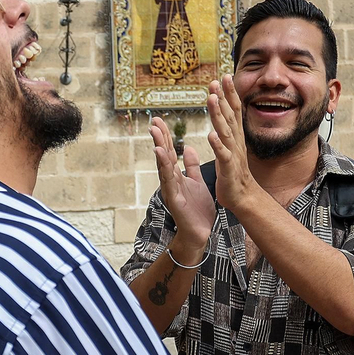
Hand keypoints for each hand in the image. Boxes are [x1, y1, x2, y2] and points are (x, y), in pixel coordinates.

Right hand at [149, 118, 214, 257]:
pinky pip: (168, 179)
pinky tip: (161, 153)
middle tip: (154, 120)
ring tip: (155, 132)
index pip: (171, 152)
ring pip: (163, 165)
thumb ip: (192, 167)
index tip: (160, 120)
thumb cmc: (198, 211)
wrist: (200, 234)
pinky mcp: (173, 198)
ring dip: (159, 147)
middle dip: (160, 138)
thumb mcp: (197, 183)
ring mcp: (171, 189)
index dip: (166, 136)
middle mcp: (171, 180)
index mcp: (178, 176)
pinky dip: (164, 166)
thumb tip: (189, 148)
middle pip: (164, 155)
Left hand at [204, 78, 254, 210]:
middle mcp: (235, 142)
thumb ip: (226, 131)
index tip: (225, 76)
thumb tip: (222, 115)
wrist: (243, 197)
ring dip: (218, 114)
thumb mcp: (230, 147)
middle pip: (230, 115)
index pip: (233, 111)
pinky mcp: (228, 168)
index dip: (229, 93)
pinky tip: (212, 135)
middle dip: (224, 97)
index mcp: (234, 137)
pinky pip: (223, 155)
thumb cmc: (233, 173)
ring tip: (212, 99)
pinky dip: (218, 144)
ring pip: (225, 131)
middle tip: (218, 79)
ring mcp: (232, 154)